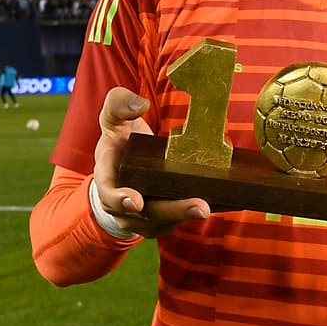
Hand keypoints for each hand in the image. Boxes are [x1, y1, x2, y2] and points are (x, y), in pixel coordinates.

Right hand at [91, 86, 209, 238]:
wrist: (122, 165)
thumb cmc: (119, 140)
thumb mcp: (113, 119)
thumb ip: (119, 105)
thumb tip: (140, 105)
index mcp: (108, 178)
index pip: (109, 193)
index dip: (120, 200)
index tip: (136, 201)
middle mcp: (123, 204)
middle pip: (148, 213)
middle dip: (174, 210)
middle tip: (201, 207)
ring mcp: (143, 215)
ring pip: (165, 220)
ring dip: (187, 215)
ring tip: (210, 206)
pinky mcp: (163, 218)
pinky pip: (178, 220)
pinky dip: (195, 213)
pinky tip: (218, 204)